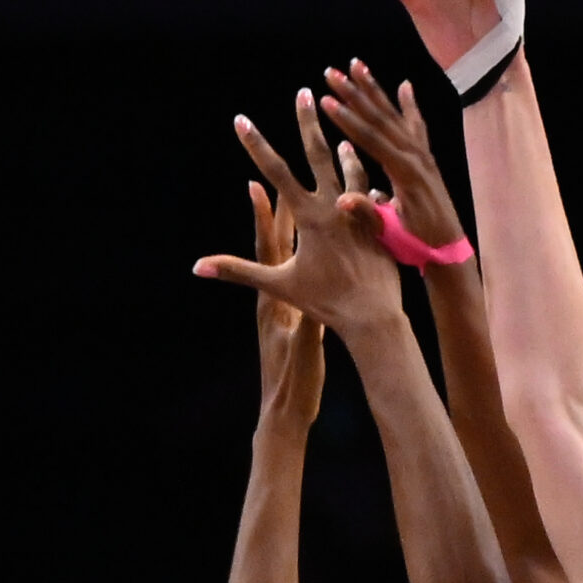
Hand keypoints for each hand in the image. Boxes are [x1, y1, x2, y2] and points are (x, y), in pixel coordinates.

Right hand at [195, 90, 401, 336]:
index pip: (276, 172)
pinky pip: (374, 195)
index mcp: (309, 217)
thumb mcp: (278, 286)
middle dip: (308, 123)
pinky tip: (373, 180)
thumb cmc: (325, 303)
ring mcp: (361, 212)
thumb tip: (198, 267)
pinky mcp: (379, 224)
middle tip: (304, 94)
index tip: (241, 119)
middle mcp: (335, 207)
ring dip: (345, 151)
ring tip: (343, 136)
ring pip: (353, 171)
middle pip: (319, 156)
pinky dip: (370, 184)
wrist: (374, 317)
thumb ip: (238, 270)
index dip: (256, 145)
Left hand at [247, 176, 323, 424]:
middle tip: (277, 173)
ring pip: (293, 255)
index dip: (262, 219)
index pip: (266, 250)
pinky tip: (326, 241)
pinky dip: (313, 252)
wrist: (286, 409)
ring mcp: (286, 305)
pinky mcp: (299, 314)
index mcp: (273, 301)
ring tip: (305, 197)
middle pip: (277, 243)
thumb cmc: (293, 382)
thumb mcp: (304, 352)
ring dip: (297, 227)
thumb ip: (307, 329)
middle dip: (278, 209)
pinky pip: (307, 272)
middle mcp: (275, 297)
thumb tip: (312, 309)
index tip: (256, 184)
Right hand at [320, 63, 468, 255]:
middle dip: (354, 93)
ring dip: (374, 90)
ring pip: (395, 115)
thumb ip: (368, 214)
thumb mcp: (390, 234)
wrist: (449, 252)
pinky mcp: (426, 159)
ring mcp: (423, 156)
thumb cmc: (417, 246)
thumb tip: (341, 200)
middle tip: (331, 71)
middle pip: (381, 118)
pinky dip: (410, 105)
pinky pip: (417, 125)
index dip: (347, 119)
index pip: (371, 139)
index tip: (326, 99)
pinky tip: (405, 86)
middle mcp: (416, 157)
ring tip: (356, 64)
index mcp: (405, 173)